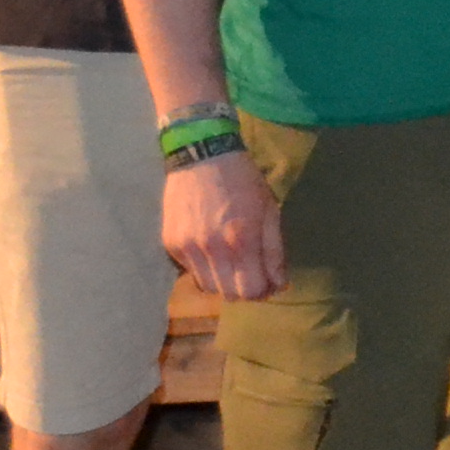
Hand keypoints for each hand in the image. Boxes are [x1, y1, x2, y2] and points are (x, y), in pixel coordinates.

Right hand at [162, 148, 283, 300]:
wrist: (201, 154)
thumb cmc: (243, 180)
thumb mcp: (269, 210)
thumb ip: (274, 251)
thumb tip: (279, 285)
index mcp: (241, 240)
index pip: (251, 291)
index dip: (263, 290)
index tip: (268, 281)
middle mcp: (211, 249)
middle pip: (228, 294)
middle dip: (244, 288)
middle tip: (251, 271)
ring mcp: (187, 248)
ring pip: (207, 287)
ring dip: (223, 281)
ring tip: (232, 260)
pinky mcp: (170, 243)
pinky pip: (191, 270)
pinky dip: (204, 267)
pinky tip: (212, 247)